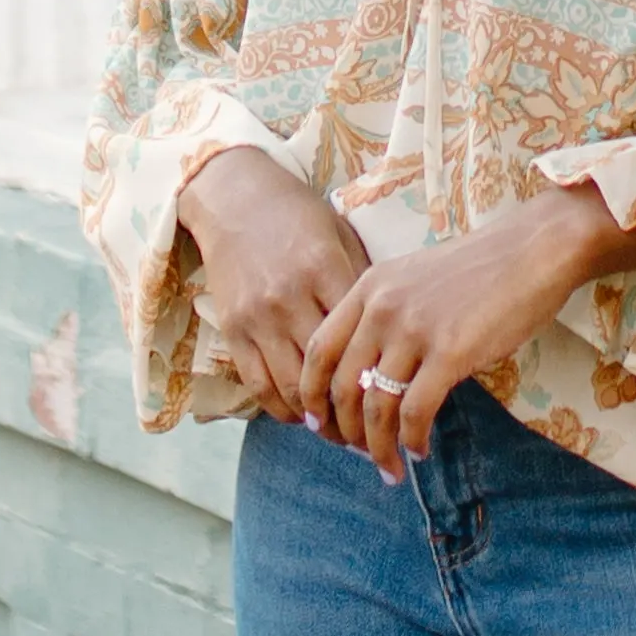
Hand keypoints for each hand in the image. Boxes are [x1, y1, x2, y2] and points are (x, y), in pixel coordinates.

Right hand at [182, 147, 370, 420]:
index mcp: (326, 269)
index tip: (402, 402)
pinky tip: (301, 416)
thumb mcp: (340, 237)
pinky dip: (281, 408)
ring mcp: (258, 316)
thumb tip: (392, 339)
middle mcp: (291, 297)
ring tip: (340, 435)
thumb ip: (362, 285)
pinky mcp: (232, 329)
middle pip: (329, 373)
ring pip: (292, 388)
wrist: (234, 197)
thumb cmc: (298, 215)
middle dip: (354, 414)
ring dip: (318, 419)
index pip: (362, 340)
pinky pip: (258, 384)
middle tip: (375, 439)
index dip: (383, 379)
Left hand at [301, 186, 635, 480]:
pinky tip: (419, 451)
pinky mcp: (450, 352)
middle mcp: (381, 308)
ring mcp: (414, 329)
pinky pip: (416, 411)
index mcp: (368, 288)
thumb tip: (372, 374)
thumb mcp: (415, 280)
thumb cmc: (481, 269)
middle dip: (343, 431)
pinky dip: (412, 439)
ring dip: (378, 447)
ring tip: (388, 469)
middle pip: (341, 385)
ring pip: (376, 405)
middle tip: (356, 455)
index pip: (318, 350)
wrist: (534, 249)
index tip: (319, 424)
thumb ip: (386, 317)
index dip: (312, 394)